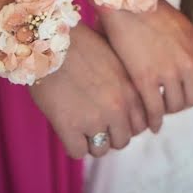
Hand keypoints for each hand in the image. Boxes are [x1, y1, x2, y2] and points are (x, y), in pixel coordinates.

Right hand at [29, 23, 146, 158]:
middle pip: (123, 139)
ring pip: (102, 150)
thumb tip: (125, 98)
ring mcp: (95, 119)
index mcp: (131, 90)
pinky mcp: (69, 126)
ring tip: (81, 129)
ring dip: (92, 142)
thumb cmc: (80, 43)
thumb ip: (125, 82)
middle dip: (110, 135)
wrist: (51, 40)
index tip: (114, 119)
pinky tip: (67, 131)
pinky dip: (73, 145)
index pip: (141, 124)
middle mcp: (118, 107)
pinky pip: (77, 152)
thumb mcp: (114, 59)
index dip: (126, 123)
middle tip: (95, 125)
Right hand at [97, 1, 192, 131]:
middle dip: (180, 104)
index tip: (183, 96)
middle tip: (166, 106)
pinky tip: (148, 121)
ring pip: (175, 105)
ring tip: (156, 112)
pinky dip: (153, 119)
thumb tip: (186, 65)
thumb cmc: (149, 9)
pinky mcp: (147, 77)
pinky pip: (155, 108)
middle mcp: (191, 62)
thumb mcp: (181, 27)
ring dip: (166, 112)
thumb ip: (188, 48)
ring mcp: (170, 71)